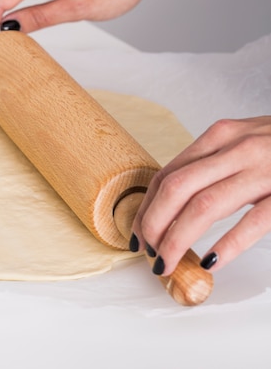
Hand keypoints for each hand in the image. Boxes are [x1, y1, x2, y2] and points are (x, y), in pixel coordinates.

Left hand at [132, 116, 270, 274]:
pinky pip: (252, 221)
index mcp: (220, 136)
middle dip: (153, 224)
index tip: (139, 231)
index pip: (167, 173)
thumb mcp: (241, 141)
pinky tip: (210, 261)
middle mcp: (236, 148)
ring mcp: (262, 169)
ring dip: (178, 239)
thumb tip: (171, 196)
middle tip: (148, 252)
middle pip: (176, 188)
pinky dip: (227, 244)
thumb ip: (210, 161)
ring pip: (204, 206)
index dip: (146, 206)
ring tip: (167, 262)